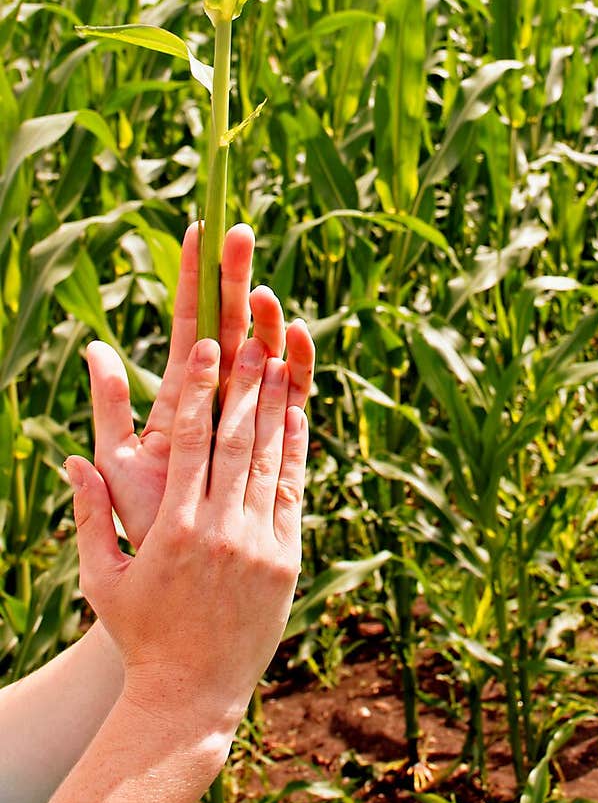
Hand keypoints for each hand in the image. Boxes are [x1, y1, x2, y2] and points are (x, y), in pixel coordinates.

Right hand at [66, 334, 311, 739]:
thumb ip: (89, 516)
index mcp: (173, 529)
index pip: (190, 443)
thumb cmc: (139, 633)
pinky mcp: (285, 560)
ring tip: (278, 362)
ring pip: (269, 462)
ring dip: (275, 408)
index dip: (200, 390)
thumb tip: (73, 461)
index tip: (205, 348)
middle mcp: (220, 531)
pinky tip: (296, 417)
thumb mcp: (101, 577)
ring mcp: (258, 545)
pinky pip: (292, 494)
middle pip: (237, 441)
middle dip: (243, 386)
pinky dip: (295, 453)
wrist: (190, 694)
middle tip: (250, 340)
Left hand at [86, 222, 311, 548]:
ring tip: (263, 294)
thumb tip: (93, 347)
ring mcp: (252, 414)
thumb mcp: (118, 462)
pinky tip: (297, 341)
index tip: (201, 227)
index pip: (191, 322)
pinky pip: (296, 395)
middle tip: (238, 231)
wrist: (177, 575)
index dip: (195, 278)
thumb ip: (110, 405)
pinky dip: (299, 365)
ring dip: (266, 319)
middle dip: (234, 277)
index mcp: (181, 392)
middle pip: (231, 324)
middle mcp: (220, 395)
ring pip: (265, 351)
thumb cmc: (144, 521)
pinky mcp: (280, 440)